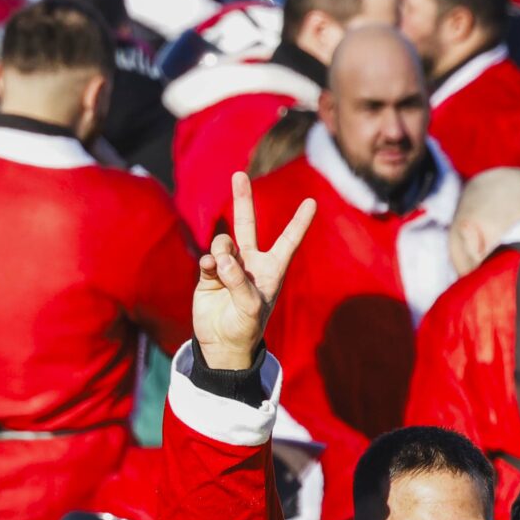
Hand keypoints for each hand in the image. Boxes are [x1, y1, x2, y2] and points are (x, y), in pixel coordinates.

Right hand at [193, 172, 314, 371]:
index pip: (288, 241)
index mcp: (272, 269)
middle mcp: (251, 263)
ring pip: (223, 243)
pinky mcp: (209, 274)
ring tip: (221, 271)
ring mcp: (228, 267)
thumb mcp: (250, 307)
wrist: (222, 344)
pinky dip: (208, 264)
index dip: (299, 222)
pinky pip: (207, 258)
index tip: (312, 201)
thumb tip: (221, 257)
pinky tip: (209, 273)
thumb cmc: (246, 328)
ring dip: (222, 251)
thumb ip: (238, 280)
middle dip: (243, 199)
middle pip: (247, 224)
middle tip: (239, 174)